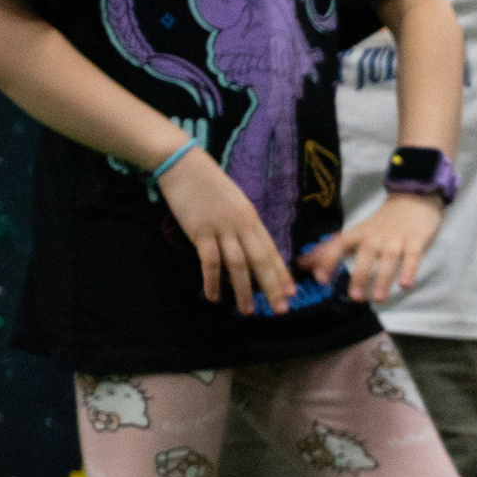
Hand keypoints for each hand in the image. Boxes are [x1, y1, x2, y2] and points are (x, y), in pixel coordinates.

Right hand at [156, 149, 293, 315]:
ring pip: (238, 265)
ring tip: (248, 311)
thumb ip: (244, 226)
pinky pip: (210, 261)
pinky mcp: (200, 231)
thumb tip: (250, 251)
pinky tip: (215, 296)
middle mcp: (241, 225)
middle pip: (260, 260)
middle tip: (281, 309)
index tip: (291, 291)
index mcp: (252, 219)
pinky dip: (213, 281)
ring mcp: (221, 228)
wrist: (184, 165)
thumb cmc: (210, 185)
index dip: (281, 272)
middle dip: (272, 287)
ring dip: (244, 290)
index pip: (271, 250)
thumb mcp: (236, 203)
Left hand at [308, 191, 444, 303]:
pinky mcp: (416, 240)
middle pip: (364, 255)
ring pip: (388, 259)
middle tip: (354, 297)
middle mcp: (375, 237)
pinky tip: (406, 285)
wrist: (414, 197)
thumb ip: (332, 248)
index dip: (328, 260)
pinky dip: (409, 270)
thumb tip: (302, 262)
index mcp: (358, 234)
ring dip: (383, 279)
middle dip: (359, 276)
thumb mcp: (357, 232)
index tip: (320, 279)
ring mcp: (396, 239)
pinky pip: (412, 257)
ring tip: (378, 298)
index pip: (339, 246)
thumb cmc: (383, 221)